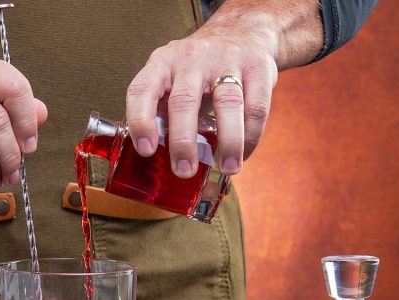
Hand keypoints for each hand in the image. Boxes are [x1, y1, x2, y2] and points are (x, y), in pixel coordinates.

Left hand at [126, 27, 276, 177]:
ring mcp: (226, 60)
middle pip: (184, 101)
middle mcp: (191, 59)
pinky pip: (256, 107)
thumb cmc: (197, 69)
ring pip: (227, 103)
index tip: (146, 151)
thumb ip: (161, 110)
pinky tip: (244, 153)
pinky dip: (251, 136)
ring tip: (226, 168)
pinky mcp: (257, 67)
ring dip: (227, 142)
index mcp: (161, 64)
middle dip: (183, 141)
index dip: (141, 121)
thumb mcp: (170, 78)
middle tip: (184, 170)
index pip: (142, 90)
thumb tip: (155, 162)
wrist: (241, 32)